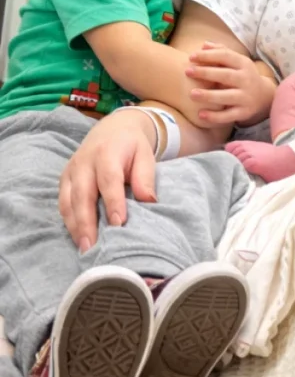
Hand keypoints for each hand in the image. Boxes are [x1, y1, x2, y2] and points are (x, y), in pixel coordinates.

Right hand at [58, 107, 157, 252]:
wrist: (112, 129)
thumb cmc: (132, 146)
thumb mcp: (145, 155)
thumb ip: (145, 177)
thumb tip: (149, 200)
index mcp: (107, 153)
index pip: (109, 181)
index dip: (113, 202)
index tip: (118, 223)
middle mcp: (84, 163)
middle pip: (83, 195)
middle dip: (87, 222)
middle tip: (93, 246)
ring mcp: (71, 171)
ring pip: (68, 202)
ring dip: (75, 226)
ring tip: (85, 247)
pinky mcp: (64, 179)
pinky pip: (63, 203)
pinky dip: (69, 221)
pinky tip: (78, 236)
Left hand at [185, 44, 275, 124]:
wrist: (264, 97)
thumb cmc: (242, 76)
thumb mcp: (237, 62)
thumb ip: (221, 52)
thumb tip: (204, 45)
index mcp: (244, 64)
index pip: (226, 56)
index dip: (208, 56)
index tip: (191, 57)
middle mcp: (247, 80)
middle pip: (226, 75)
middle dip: (206, 73)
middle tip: (187, 72)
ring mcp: (246, 97)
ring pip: (227, 96)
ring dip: (209, 95)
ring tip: (192, 94)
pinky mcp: (244, 112)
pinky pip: (229, 115)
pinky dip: (215, 116)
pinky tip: (201, 114)